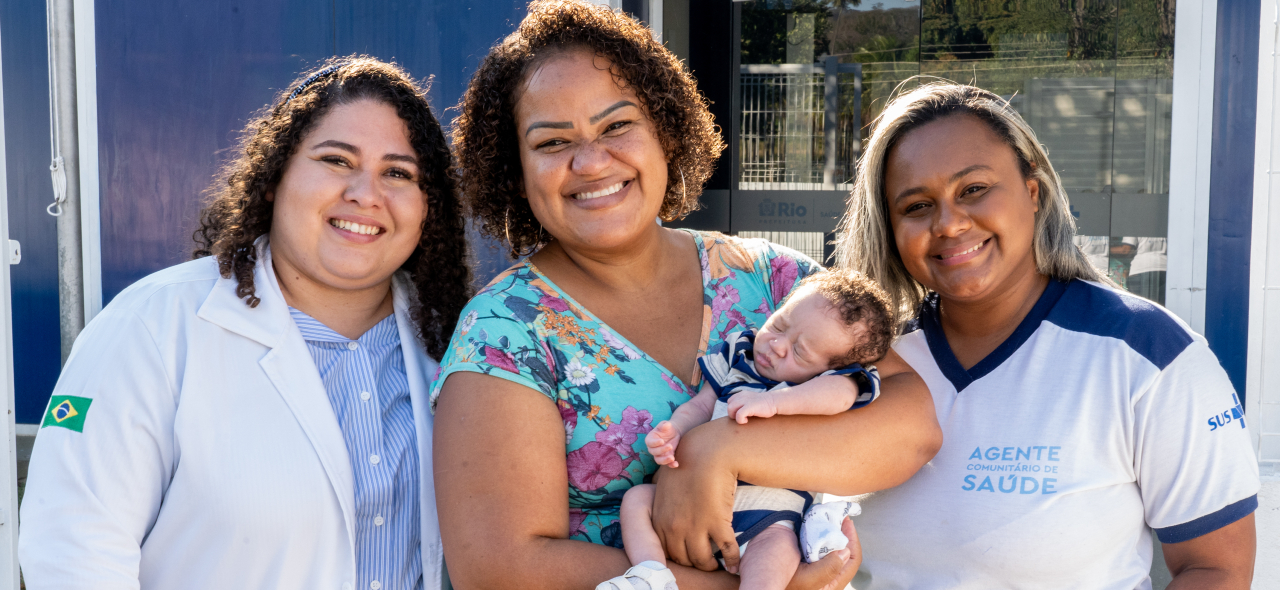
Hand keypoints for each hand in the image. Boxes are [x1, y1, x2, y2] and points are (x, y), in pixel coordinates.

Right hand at [645, 421, 682, 467]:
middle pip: (654, 452)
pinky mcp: (666, 458)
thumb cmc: (667, 428)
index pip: (650, 442)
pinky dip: (671, 465)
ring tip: (672, 458)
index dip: (655, 443)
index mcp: (650, 439)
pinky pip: (667, 464)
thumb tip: (666, 425)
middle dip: (661, 450)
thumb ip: (664, 425)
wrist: (673, 433)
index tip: (662, 441)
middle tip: (670, 446)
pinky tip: (676, 464)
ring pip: (658, 460)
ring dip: (665, 460)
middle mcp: (652, 448)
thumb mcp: (665, 424)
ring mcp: (659, 454)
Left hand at [652, 429, 741, 572]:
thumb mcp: (666, 486)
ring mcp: (695, 527)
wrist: (707, 451)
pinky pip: (726, 550)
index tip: (689, 558)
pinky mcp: (716, 523)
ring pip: (703, 559)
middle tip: (704, 564)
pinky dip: (732, 560)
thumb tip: (668, 514)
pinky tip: (735, 565)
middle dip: (694, 564)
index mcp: (659, 519)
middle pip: (684, 559)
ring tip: (717, 566)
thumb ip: (664, 505)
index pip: (667, 552)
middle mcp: (674, 527)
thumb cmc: (688, 464)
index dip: (680, 558)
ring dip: (711, 565)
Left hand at [726, 390, 778, 423]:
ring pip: (730, 409)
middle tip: (742, 417)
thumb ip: (743, 403)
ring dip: (735, 417)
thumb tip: (736, 412)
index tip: (741, 413)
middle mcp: (741, 396)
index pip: (730, 401)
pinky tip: (746, 421)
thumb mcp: (751, 400)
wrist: (774, 402)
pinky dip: (740, 420)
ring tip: (743, 419)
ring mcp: (745, 401)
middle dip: (732, 414)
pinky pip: (739, 415)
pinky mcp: (749, 406)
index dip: (733, 409)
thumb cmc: (763, 404)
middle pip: (729, 406)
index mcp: (741, 394)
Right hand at [785, 517, 860, 589]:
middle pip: (847, 554)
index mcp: (834, 583)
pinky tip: (818, 530)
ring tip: (831, 521)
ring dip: (835, 535)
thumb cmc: (786, 583)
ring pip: (836, 551)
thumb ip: (829, 568)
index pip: (853, 559)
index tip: (846, 521)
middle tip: (840, 518)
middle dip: (845, 534)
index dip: (853, 539)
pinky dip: (824, 539)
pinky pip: (824, 550)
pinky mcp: (812, 566)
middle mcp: (831, 578)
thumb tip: (845, 551)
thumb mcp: (807, 578)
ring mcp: (822, 572)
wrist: (767, 583)